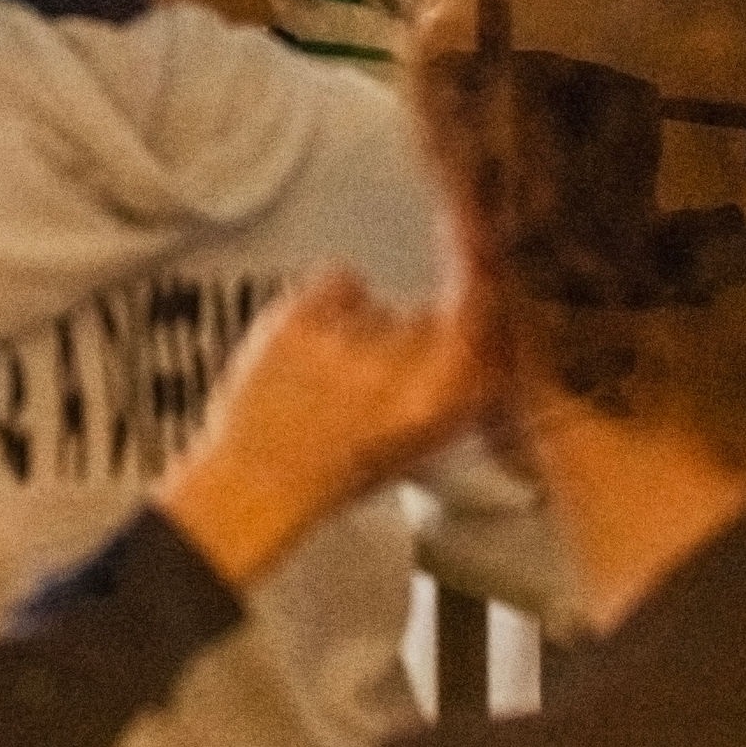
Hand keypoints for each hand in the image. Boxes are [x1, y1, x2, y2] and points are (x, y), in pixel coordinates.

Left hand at [152, 264, 498, 588]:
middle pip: (425, 313)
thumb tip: (489, 351)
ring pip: (378, 303)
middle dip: (408, 335)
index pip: (476, 318)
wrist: (256, 479)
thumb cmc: (331, 475)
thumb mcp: (416, 446)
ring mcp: (342, 340)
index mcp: (427, 405)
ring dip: (362, 326)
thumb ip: (458, 396)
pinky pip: (337, 280)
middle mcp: (390, 370)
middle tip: (371, 374)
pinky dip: (326, 302)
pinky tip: (312, 344)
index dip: (479, 287)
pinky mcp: (300, 317)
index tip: (478, 268)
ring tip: (331, 372)